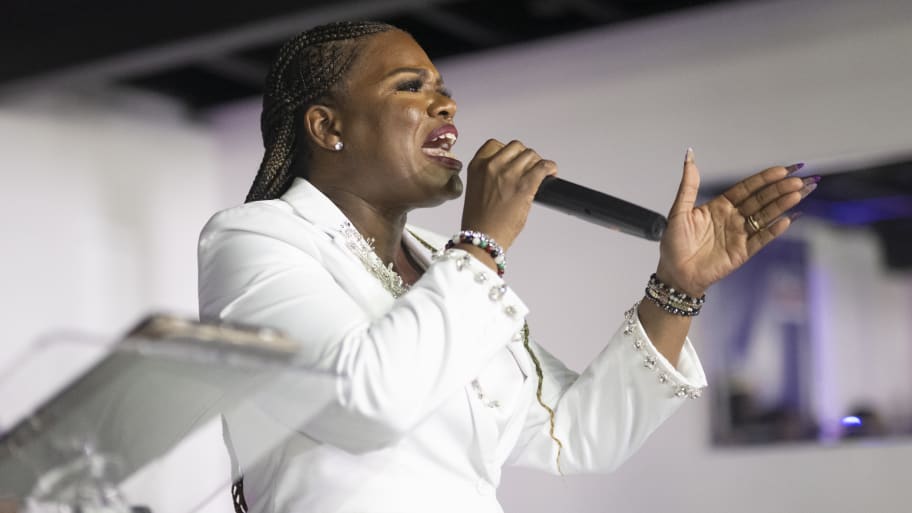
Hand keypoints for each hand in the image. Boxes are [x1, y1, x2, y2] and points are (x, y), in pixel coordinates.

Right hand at [460, 139, 557, 250]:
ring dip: (536, 162)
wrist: (482, 238)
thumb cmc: (479, 220)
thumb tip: (510, 171)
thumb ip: (490, 175)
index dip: (507, 151)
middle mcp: (492, 165)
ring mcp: (509, 174)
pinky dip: (550, 168)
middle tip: (528, 168)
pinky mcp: (525, 184)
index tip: (513, 158)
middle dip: (524, 156)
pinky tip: (551, 173)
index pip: (495, 144)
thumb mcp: (477, 189)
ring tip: (539, 172)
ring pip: (530, 155)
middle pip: (516, 147)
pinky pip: (543, 166)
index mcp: (477, 166)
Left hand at [655, 148, 817, 295]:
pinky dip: (774, 230)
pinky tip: (787, 220)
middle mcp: (733, 218)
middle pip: (761, 200)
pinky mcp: (742, 252)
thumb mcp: (679, 211)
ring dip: (782, 205)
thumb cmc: (674, 244)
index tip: (782, 170)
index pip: (746, 188)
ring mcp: (739, 235)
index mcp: (719, 206)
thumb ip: (689, 185)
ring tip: (799, 194)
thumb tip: (689, 155)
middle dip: (780, 189)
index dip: (764, 179)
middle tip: (798, 180)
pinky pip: (761, 239)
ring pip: (765, 217)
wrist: (675, 274)